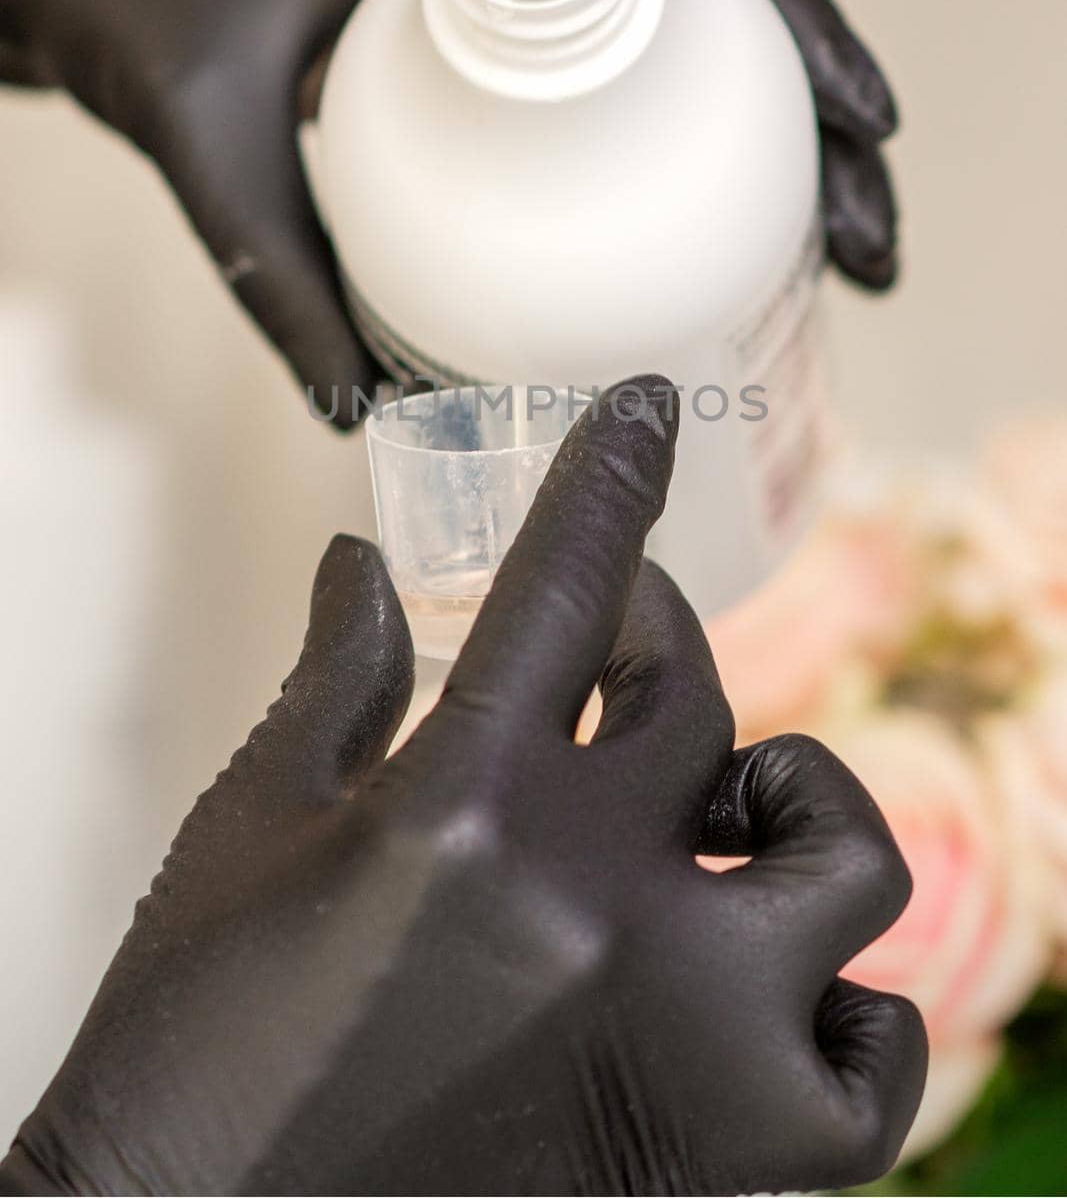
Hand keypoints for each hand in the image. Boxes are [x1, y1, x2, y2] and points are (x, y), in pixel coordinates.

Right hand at [0, 376, 923, 1195]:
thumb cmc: (202, 1050)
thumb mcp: (248, 836)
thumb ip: (330, 682)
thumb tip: (356, 563)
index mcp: (459, 802)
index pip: (566, 581)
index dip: (611, 477)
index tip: (642, 413)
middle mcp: (593, 899)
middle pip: (699, 693)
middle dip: (661, 636)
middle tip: (625, 647)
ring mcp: (682, 1030)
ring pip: (846, 855)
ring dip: (796, 806)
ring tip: (731, 816)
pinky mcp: (726, 1157)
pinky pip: (877, 1059)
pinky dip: (848, 1012)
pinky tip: (778, 991)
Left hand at [1, 0, 897, 424]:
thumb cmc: (134, 18)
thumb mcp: (209, 155)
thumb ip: (276, 282)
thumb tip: (374, 416)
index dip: (791, 10)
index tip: (860, 123)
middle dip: (808, 99)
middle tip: (861, 234)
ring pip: (668, 14)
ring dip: (758, 113)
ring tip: (819, 240)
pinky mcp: (467, 6)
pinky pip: (604, 43)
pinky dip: (669, 118)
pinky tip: (697, 213)